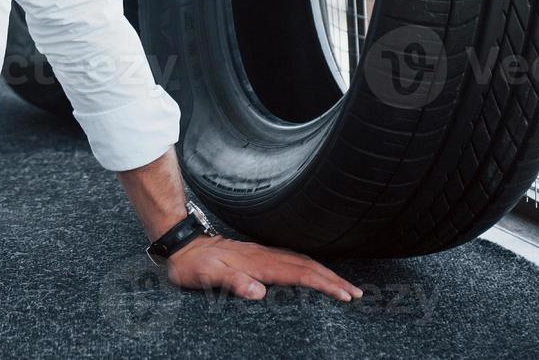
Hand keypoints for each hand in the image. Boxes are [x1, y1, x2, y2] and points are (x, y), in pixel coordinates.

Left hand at [163, 233, 362, 302]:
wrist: (181, 244)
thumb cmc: (193, 264)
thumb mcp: (207, 276)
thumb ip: (233, 282)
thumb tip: (259, 292)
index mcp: (258, 264)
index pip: (298, 274)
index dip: (323, 285)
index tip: (344, 295)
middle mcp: (264, 256)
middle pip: (307, 266)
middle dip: (334, 279)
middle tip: (357, 293)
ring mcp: (262, 254)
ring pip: (301, 262)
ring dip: (325, 273)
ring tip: (344, 285)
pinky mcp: (257, 255)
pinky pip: (291, 260)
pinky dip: (309, 268)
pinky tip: (313, 273)